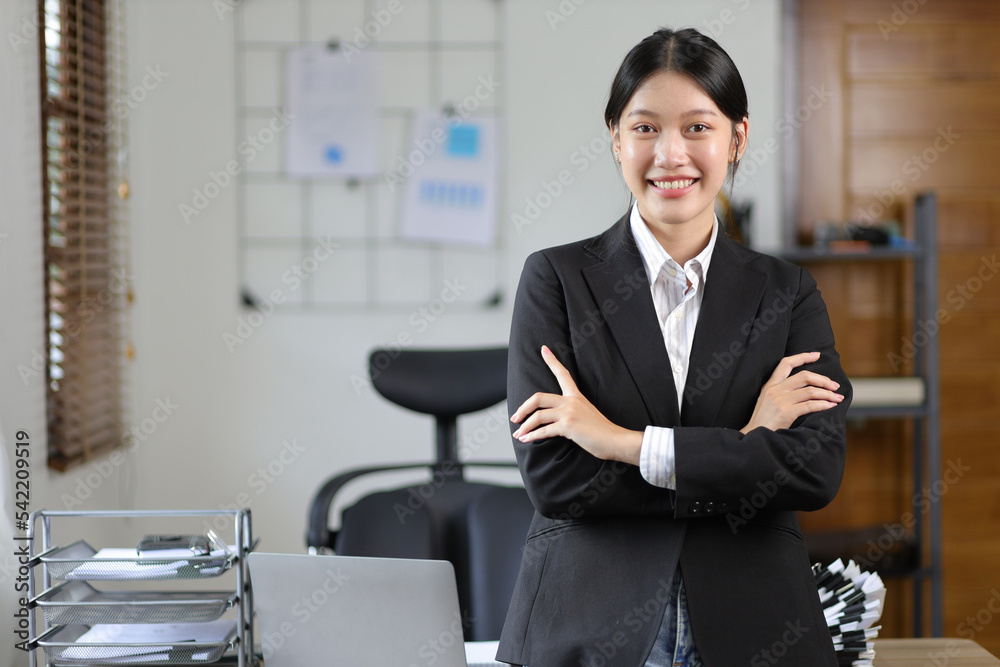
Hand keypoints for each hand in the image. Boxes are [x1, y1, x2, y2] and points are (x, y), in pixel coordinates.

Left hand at [511, 345, 641, 464]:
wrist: (616, 440)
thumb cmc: (602, 431)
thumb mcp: (586, 414)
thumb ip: (571, 413)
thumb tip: (555, 422)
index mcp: (576, 396)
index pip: (563, 374)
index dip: (552, 361)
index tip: (543, 349)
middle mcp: (571, 401)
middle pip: (538, 397)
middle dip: (523, 408)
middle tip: (515, 417)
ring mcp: (569, 412)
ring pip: (538, 416)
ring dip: (525, 426)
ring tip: (519, 434)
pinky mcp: (568, 426)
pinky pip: (544, 430)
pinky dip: (532, 436)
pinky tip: (526, 440)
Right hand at [741, 351, 842, 433]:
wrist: (754, 436)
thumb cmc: (763, 422)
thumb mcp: (767, 401)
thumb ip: (781, 392)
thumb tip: (805, 388)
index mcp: (769, 385)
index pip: (786, 363)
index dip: (803, 357)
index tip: (817, 355)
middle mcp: (774, 390)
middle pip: (804, 376)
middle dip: (823, 380)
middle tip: (835, 386)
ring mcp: (780, 400)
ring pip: (810, 391)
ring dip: (828, 394)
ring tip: (838, 398)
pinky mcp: (786, 412)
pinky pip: (810, 405)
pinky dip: (823, 405)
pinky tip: (830, 406)